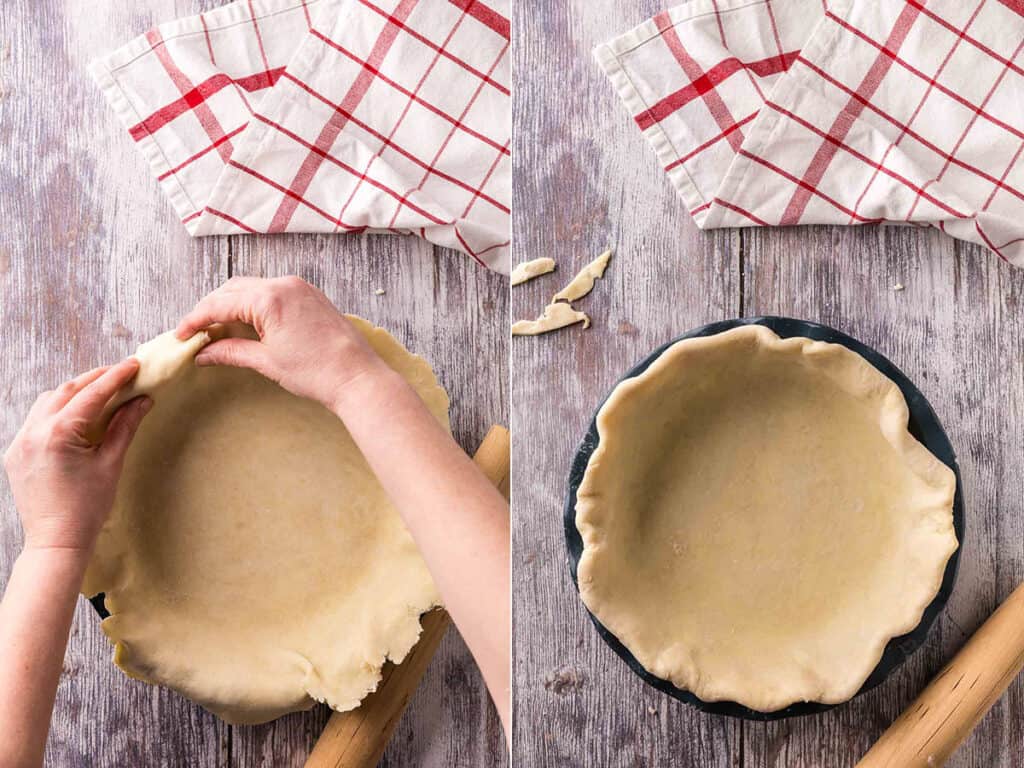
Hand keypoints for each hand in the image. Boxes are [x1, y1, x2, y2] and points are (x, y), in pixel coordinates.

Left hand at [3, 360, 150, 555]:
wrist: (56, 542)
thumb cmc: (87, 508)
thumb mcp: (111, 463)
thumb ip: (123, 426)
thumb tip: (141, 400)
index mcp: (58, 434)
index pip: (91, 394)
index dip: (115, 377)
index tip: (134, 365)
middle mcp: (33, 432)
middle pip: (66, 390)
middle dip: (95, 379)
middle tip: (121, 374)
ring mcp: (20, 442)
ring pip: (47, 401)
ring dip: (74, 391)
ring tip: (100, 392)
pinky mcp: (15, 452)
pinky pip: (36, 419)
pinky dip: (57, 409)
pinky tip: (76, 415)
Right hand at [176, 276, 389, 409]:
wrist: (358, 377)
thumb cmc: (318, 372)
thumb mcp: (267, 362)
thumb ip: (231, 352)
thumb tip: (204, 353)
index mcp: (270, 298)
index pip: (220, 303)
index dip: (195, 319)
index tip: (180, 335)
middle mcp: (284, 284)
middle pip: (233, 290)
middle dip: (211, 309)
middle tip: (196, 333)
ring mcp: (300, 287)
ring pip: (252, 288)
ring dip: (232, 305)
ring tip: (218, 330)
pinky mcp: (310, 295)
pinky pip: (272, 292)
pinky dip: (254, 304)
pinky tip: (246, 323)